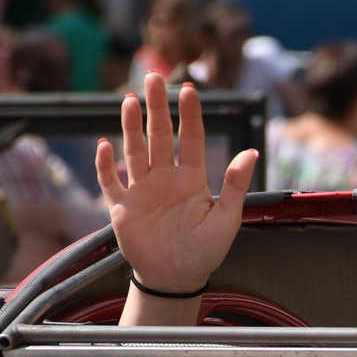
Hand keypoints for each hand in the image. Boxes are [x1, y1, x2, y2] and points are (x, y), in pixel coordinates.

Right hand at [94, 72, 257, 299]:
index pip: (190, 139)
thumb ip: (235, 185)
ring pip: (135, 151)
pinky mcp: (122, 208)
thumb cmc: (205, 251)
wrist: (177, 279)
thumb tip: (252, 152)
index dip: (189, 115)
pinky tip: (105, 145)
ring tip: (131, 100)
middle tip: (153, 77)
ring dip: (131, 127)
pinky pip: (110, 182)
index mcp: (191, 179)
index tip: (189, 90)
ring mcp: (142, 191)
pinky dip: (105, 165)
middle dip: (156, 107)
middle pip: (159, 136)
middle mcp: (165, 178)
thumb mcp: (227, 219)